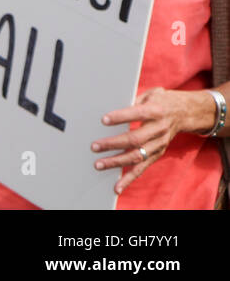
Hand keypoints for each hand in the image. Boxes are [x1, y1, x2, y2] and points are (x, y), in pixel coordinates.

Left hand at [92, 88, 213, 195]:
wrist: (186, 113)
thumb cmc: (161, 101)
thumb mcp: (151, 94)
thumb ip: (134, 100)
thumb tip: (111, 103)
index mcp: (156, 111)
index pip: (137, 113)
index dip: (121, 117)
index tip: (104, 120)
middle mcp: (159, 129)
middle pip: (135, 139)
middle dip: (113, 143)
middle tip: (95, 146)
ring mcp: (159, 144)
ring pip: (137, 156)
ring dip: (117, 162)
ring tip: (99, 164)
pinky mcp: (157, 154)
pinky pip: (142, 167)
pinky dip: (129, 178)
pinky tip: (117, 186)